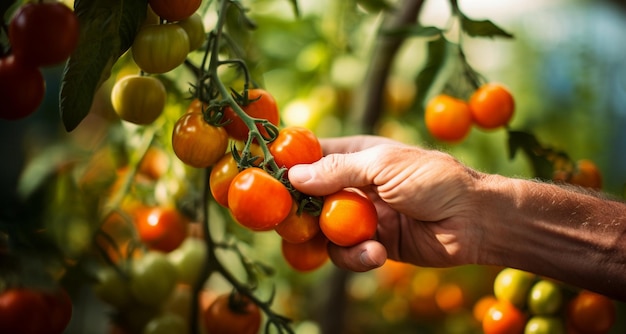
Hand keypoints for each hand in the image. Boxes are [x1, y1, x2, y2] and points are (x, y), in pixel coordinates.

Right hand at [288, 135, 487, 271]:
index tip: (267, 179)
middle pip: (309, 199)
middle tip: (290, 222)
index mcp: (356, 156)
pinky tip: (377, 252)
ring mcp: (362, 217)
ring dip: (334, 239)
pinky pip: (347, 254)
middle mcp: (353, 186)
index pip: (312, 158)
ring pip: (323, 232)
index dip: (289, 167)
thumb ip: (337, 171)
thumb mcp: (383, 166)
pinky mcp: (373, 244)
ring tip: (357, 240)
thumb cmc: (433, 180)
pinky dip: (356, 256)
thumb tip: (293, 176)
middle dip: (300, 212)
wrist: (474, 220)